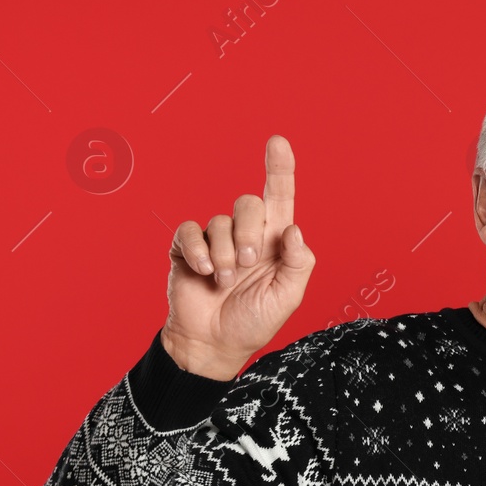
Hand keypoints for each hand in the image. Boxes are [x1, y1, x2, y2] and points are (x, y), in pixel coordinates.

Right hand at [162, 136, 315, 378]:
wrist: (213, 344)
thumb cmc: (254, 320)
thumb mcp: (288, 296)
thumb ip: (298, 262)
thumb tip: (293, 229)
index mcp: (275, 241)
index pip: (280, 197)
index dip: (279, 168)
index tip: (278, 141)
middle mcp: (247, 234)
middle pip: (249, 203)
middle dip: (249, 233)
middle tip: (247, 265)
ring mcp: (216, 240)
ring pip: (219, 220)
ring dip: (224, 254)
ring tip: (225, 281)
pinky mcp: (187, 247)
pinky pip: (190, 231)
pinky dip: (198, 251)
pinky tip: (203, 272)